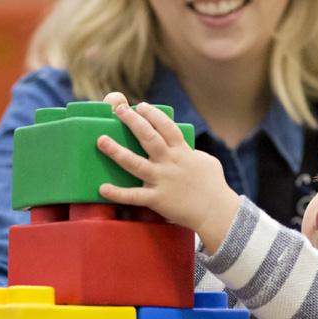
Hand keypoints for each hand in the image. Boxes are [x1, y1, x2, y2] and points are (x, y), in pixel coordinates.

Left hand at [96, 101, 239, 252]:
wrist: (216, 212)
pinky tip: (102, 188)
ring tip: (101, 140)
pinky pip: (134, 196)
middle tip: (118, 111)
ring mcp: (162, 180)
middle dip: (133, 122)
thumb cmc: (214, 186)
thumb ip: (191, 152)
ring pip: (136, 163)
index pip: (166, 127)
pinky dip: (118, 193)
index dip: (153, 114)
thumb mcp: (206, 161)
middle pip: (149, 137)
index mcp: (183, 152)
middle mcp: (170, 163)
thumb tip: (184, 147)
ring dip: (117, 151)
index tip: (140, 106)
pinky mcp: (157, 199)